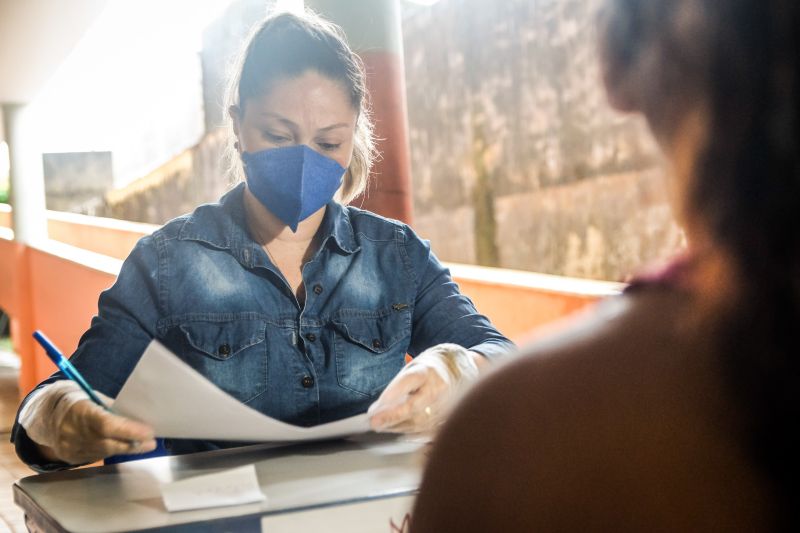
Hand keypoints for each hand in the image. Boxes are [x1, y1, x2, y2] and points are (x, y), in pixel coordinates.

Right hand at [19, 381, 156, 464]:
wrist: (45, 414)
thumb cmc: (77, 401)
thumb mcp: (93, 397)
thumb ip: (113, 409)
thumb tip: (138, 418)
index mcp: (80, 411)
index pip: (107, 425)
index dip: (129, 430)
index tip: (148, 432)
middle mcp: (73, 432)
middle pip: (108, 443)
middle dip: (133, 444)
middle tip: (151, 442)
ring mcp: (70, 447)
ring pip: (104, 452)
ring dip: (126, 449)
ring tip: (143, 445)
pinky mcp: (70, 457)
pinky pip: (96, 456)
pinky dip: (111, 452)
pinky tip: (123, 448)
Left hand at [368, 344, 479, 433]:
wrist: (459, 372)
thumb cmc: (430, 371)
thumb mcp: (413, 370)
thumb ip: (397, 387)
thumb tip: (378, 409)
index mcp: (428, 371)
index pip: (409, 381)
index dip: (392, 393)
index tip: (377, 406)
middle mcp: (439, 388)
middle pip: (414, 406)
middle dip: (392, 416)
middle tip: (374, 422)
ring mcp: (446, 405)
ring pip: (419, 422)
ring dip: (397, 426)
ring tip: (381, 426)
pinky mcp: (449, 419)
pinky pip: (427, 430)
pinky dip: (410, 431)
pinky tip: (398, 429)